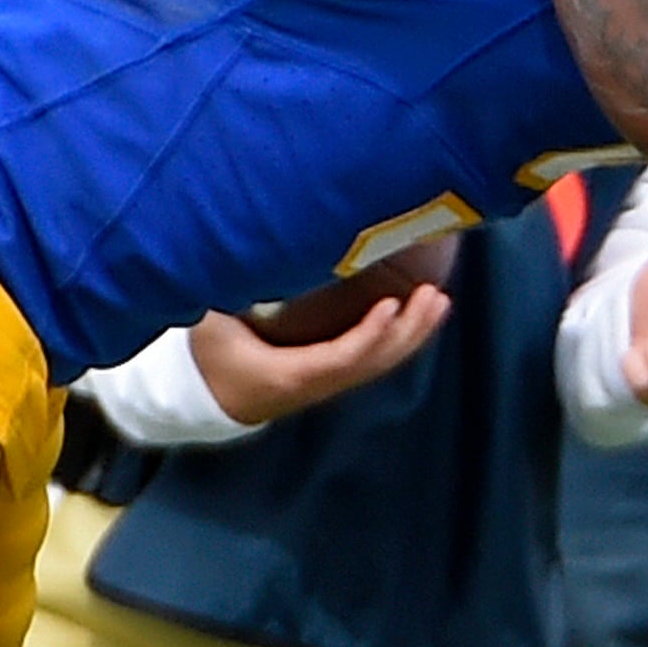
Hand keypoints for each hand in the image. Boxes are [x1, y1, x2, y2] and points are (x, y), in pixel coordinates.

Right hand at [188, 290, 449, 426]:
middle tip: (433, 295)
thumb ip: (226, 291)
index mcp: (289, 373)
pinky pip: (374, 359)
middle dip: (407, 330)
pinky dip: (400, 338)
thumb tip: (236, 250)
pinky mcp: (333, 375)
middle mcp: (317, 383)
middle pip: (373, 363)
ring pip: (379, 364)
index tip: (390, 305)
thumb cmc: (211, 354)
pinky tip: (417, 313)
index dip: (368, 335)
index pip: (339, 357)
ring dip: (413, 333)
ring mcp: (328, 383)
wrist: (209, 395)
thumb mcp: (209, 323)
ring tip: (439, 300)